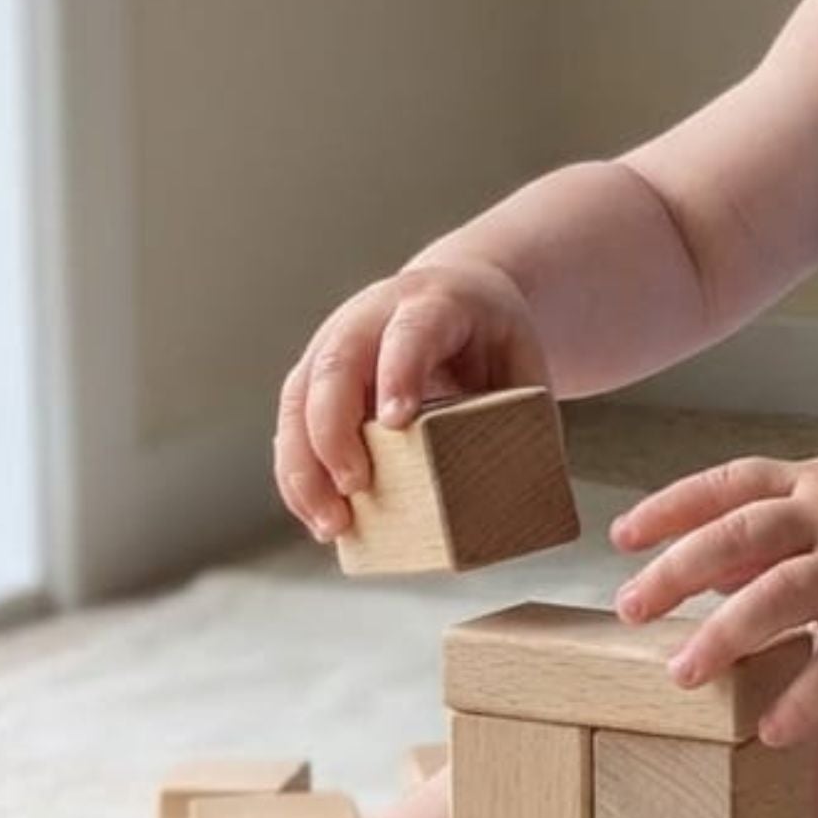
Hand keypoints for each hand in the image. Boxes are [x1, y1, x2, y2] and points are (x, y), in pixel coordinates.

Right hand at [273, 256, 548, 541]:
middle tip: (356, 487)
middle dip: (336, 430)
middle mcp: (371, 317)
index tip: (397, 421)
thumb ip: (524, 413)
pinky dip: (298, 474)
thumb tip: (526, 494)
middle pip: (337, 364)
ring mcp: (334, 344)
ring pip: (299, 398)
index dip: (399, 372)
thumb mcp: (522, 359)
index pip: (410, 331)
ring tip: (330, 524)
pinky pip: (292, 425)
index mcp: (434, 303)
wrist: (457, 293)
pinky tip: (316, 515)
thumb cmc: (491, 337)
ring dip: (305, 465)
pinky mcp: (313, 378)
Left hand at [609, 455, 817, 745]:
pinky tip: (773, 729)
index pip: (731, 483)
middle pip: (744, 533)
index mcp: (816, 483)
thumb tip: (699, 568)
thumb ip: (773, 531)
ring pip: (784, 593)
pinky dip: (806, 697)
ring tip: (683, 674)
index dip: (672, 506)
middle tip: (631, 608)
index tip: (620, 536)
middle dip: (679, 570)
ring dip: (727, 634)